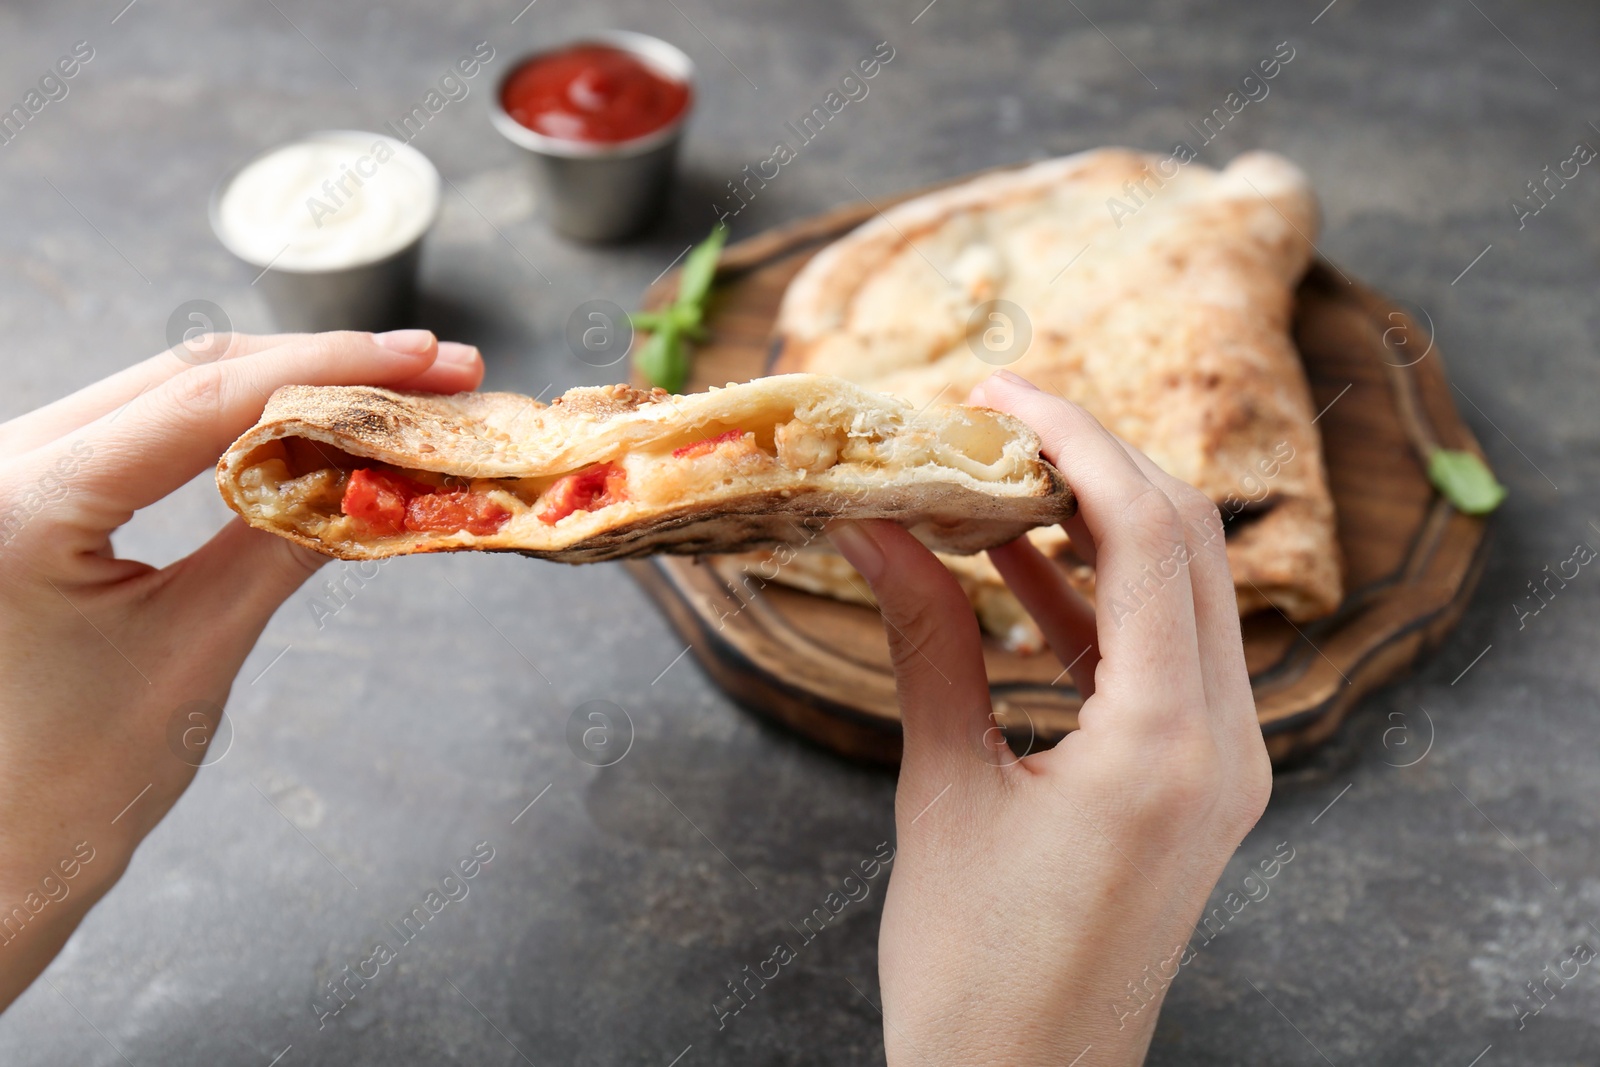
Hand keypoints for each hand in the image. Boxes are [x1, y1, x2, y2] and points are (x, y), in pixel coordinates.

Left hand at [0, 330, 481, 1009]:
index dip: (334, 371)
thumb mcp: (198, 649)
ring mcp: (8, 469)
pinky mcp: (31, 487)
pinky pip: (146, 426)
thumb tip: (388, 474)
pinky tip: (308, 423)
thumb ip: (289, 542)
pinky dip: (236, 420)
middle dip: (323, 366)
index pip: (204, 401)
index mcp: (20, 503)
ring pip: (168, 387)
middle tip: (436, 371)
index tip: (429, 362)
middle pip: (187, 374)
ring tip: (392, 393)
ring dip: (286, 385)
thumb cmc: (72, 782)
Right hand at [828, 370, 1271, 1065]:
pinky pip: (1158, 653)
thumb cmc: (975, 974)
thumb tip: (874, 525)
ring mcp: (1222, 764)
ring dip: (1097, 521)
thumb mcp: (942, 793)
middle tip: (993, 419)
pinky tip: (1014, 564)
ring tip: (996, 475)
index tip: (995, 388)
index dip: (1075, 437)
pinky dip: (1094, 596)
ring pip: (1182, 589)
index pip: (1147, 533)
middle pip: (1187, 542)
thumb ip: (922, 642)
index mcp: (1167, 743)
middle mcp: (1224, 743)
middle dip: (1094, 461)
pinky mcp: (1196, 781)